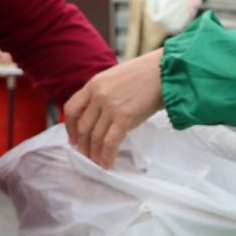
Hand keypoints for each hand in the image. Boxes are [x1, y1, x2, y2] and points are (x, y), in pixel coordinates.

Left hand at [63, 51, 163, 167]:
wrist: (165, 71)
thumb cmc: (145, 74)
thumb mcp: (115, 78)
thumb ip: (103, 94)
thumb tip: (100, 116)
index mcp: (94, 84)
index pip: (71, 109)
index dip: (70, 127)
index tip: (73, 138)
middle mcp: (98, 95)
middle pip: (82, 126)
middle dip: (82, 145)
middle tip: (86, 156)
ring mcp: (110, 106)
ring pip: (95, 137)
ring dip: (94, 153)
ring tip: (96, 163)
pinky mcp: (124, 117)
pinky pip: (110, 142)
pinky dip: (106, 156)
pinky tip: (107, 164)